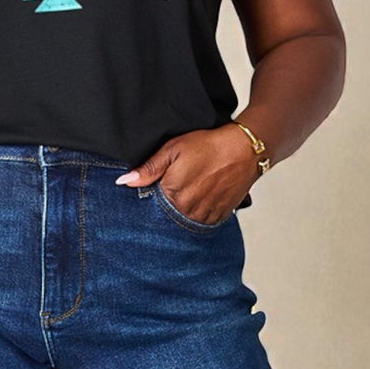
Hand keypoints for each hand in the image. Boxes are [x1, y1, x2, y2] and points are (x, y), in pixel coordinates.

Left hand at [115, 126, 256, 223]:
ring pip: (184, 221)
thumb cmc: (209, 146)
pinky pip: (202, 222)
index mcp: (172, 195)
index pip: (150, 208)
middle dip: (166, 206)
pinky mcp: (219, 217)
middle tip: (177, 186)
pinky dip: (198, 213)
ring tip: (190, 190)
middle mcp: (188, 211)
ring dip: (183, 211)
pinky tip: (201, 198)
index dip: (151, 198)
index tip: (155, 188)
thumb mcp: (173, 149)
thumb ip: (148, 168)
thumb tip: (124, 182)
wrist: (245, 149)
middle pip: (167, 217)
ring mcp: (205, 216)